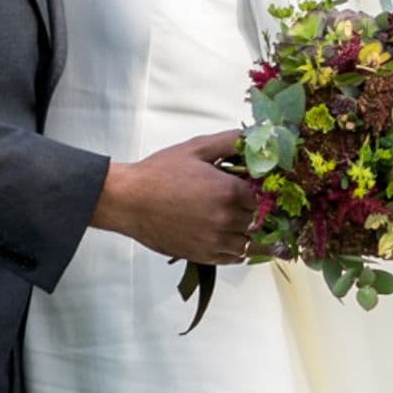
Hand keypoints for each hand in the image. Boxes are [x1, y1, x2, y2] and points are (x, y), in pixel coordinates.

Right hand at [90, 130, 256, 264]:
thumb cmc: (159, 173)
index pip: (264, 194)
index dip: (260, 189)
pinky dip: (237, 248)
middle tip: (242, 200)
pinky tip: (228, 235)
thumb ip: (229, 141)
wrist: (129, 201)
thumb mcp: (196, 148)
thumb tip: (255, 135)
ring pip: (250, 241)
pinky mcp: (204, 256)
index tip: (252, 184)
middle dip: (254, 208)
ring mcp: (216, 241)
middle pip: (259, 218)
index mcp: (229, 191)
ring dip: (248, 230)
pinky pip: (234, 257)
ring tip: (237, 218)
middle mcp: (227, 219)